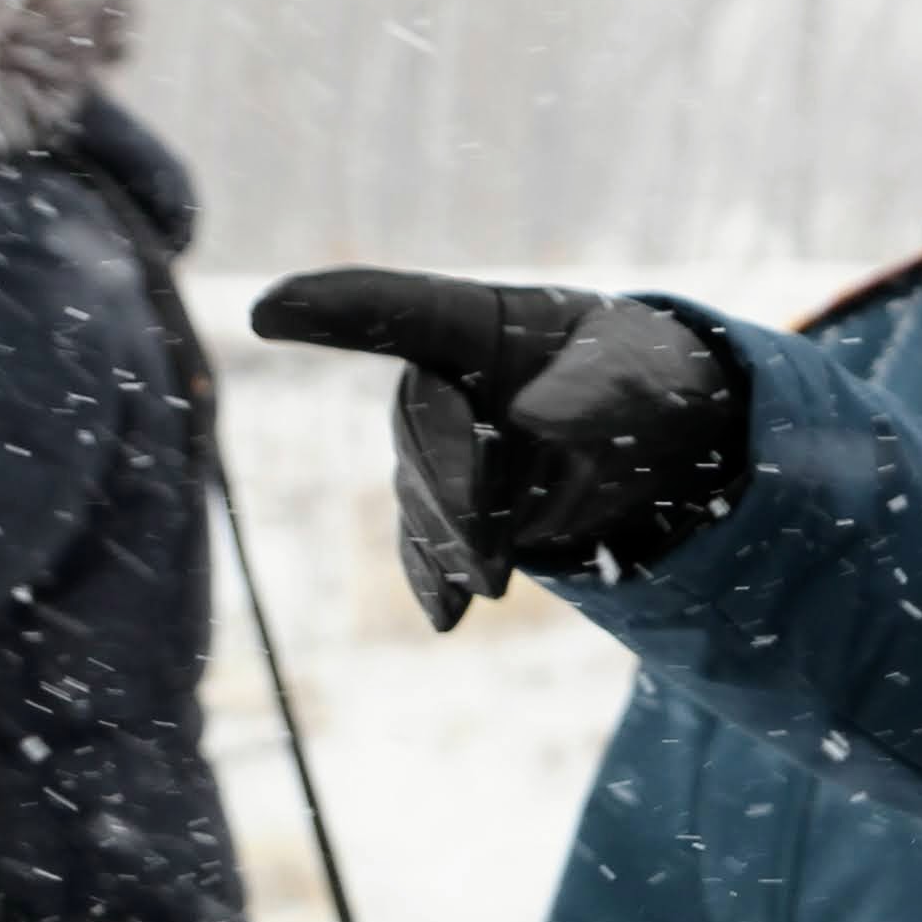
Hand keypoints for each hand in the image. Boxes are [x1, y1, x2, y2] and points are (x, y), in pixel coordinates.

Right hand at [249, 271, 749, 629]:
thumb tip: (532, 419)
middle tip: (488, 550)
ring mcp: (438, 445)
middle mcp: (440, 380)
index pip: (399, 308)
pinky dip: (434, 577)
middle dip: (449, 490)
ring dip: (455, 539)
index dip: (335, 307)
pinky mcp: (450, 506)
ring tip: (496, 582)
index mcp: (479, 322)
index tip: (268, 308)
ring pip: (422, 494)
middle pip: (419, 429)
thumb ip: (594, 387)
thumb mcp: (638, 367)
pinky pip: (425, 542)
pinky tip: (447, 614)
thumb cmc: (638, 372)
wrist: (653, 436)